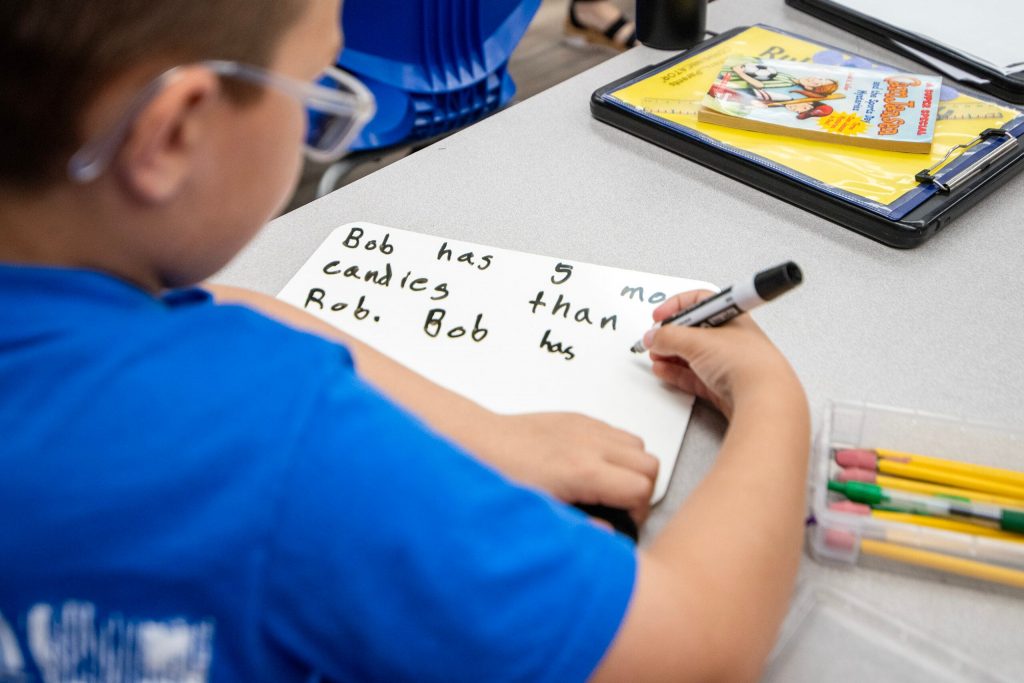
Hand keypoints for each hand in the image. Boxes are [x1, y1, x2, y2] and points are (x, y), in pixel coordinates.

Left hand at [479, 412, 658, 524]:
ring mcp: (586, 427)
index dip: (638, 511)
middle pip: (650, 465)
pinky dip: (615, 449)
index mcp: (582, 471)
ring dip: (631, 466)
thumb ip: (582, 528)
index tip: (622, 520)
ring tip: (608, 485)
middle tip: (621, 505)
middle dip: (642, 489)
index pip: (642, 488)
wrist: (478, 441)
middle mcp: (590, 444)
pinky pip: (615, 431)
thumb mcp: (541, 514)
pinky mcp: (578, 418)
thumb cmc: (499, 475)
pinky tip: (592, 465)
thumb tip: (610, 537)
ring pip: (638, 445)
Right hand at [646, 290, 800, 419]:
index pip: (699, 301)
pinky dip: (676, 372)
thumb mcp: (696, 341)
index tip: (659, 316)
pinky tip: (664, 370)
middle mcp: (730, 337)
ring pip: (692, 354)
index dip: (676, 306)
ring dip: (670, 354)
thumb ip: (668, 336)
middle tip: (654, 339)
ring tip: (656, 356)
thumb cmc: (746, 363)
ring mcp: (726, 362)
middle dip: (669, 334)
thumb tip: (654, 336)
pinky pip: (693, 375)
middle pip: (693, 330)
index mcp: (730, 316)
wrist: (764, 398)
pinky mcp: (721, 385)